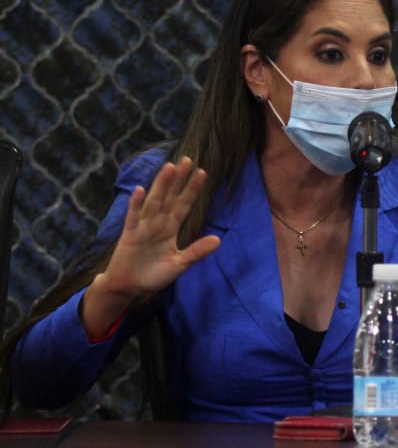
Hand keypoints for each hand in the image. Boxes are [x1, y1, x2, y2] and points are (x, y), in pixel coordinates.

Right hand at [83, 157, 220, 336]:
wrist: (129, 287)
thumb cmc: (153, 275)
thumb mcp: (179, 264)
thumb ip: (196, 251)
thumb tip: (218, 240)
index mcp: (170, 228)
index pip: (184, 205)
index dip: (192, 190)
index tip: (202, 173)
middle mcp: (157, 223)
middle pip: (170, 197)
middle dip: (179, 180)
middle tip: (188, 160)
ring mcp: (142, 227)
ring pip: (154, 202)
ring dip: (161, 185)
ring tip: (169, 167)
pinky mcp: (129, 235)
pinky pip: (133, 217)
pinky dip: (136, 205)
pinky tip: (140, 190)